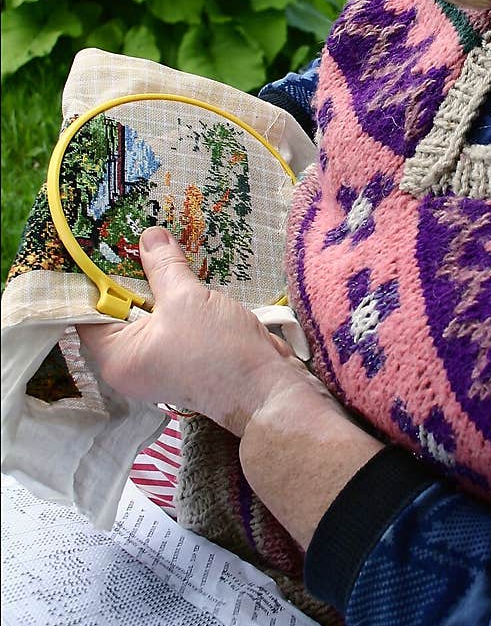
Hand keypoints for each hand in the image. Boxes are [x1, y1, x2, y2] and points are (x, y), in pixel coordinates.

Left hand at [77, 227, 301, 435]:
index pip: (89, 311)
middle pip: (119, 312)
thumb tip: (148, 236)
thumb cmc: (219, 351)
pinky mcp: (182, 362)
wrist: (266, 389)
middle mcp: (130, 365)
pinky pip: (170, 326)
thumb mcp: (187, 298)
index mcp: (116, 357)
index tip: (106, 245)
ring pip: (148, 317)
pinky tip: (188, 284)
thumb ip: (163, 266)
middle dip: (134, 279)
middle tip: (140, 244)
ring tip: (166, 260)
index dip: (97, 277)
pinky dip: (177, 306)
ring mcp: (157, 366)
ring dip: (160, 291)